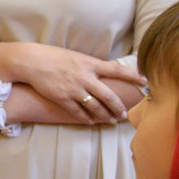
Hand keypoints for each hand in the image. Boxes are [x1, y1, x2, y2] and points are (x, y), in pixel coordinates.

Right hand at [17, 44, 140, 124]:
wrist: (32, 61)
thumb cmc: (54, 56)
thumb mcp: (76, 56)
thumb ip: (91, 65)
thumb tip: (104, 71)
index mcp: (90, 64)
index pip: (117, 70)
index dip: (133, 76)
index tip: (146, 82)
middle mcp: (85, 77)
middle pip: (108, 96)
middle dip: (119, 107)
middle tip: (125, 115)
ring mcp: (74, 89)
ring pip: (95, 107)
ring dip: (105, 116)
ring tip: (110, 121)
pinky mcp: (63, 98)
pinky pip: (78, 112)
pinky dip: (86, 118)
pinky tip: (92, 122)